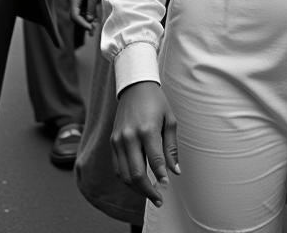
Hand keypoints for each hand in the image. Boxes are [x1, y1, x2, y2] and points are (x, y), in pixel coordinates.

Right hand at [70, 0, 104, 32]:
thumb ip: (91, 7)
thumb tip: (89, 20)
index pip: (75, 16)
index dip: (82, 23)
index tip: (90, 28)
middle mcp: (75, 1)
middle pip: (77, 17)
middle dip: (85, 25)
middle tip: (93, 33)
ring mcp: (80, 1)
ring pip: (83, 15)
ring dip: (89, 22)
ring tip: (95, 30)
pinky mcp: (86, 0)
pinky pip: (87, 10)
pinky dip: (91, 16)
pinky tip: (97, 21)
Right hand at [111, 81, 180, 206]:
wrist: (135, 87)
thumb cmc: (156, 102)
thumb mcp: (169, 120)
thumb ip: (171, 147)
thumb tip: (175, 171)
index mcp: (147, 130)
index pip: (154, 161)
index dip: (160, 177)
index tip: (166, 187)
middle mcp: (129, 137)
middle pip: (136, 174)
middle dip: (148, 190)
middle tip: (158, 199)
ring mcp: (118, 140)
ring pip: (124, 175)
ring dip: (136, 189)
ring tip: (149, 193)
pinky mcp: (112, 142)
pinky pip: (117, 167)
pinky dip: (127, 179)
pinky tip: (137, 182)